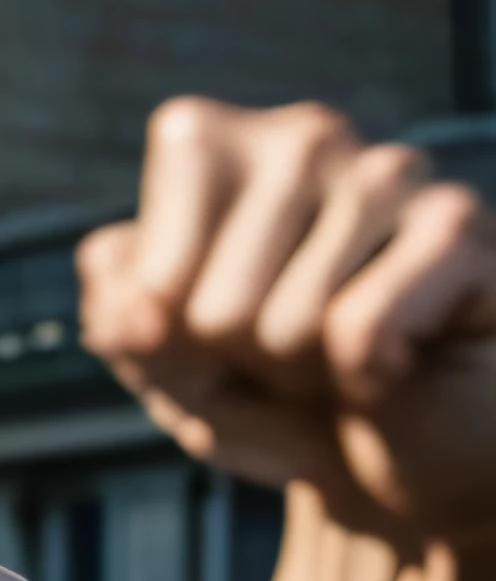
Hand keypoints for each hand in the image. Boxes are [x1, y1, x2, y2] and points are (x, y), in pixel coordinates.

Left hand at [79, 100, 495, 561]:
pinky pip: (363, 333)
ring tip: (345, 352)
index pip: (147, 282)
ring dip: (312, 375)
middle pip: (218, 310)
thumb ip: (122, 329)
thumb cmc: (273, 390)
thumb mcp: (171, 370)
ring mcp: (386, 171)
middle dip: (249, 367)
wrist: (407, 444)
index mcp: (205, 142)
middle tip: (296, 353)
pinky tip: (400, 356)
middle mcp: (298, 135)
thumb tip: (139, 315)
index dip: (176, 347)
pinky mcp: (457, 225)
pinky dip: (370, 381)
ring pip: (289, 325)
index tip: (222, 337)